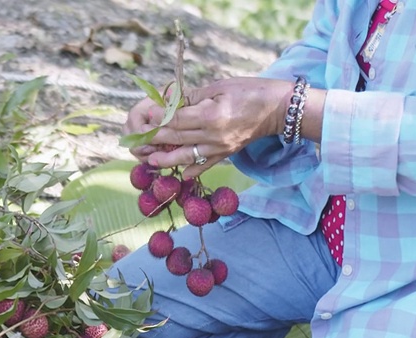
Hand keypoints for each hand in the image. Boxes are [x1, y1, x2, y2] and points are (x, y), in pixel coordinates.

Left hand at [126, 77, 289, 177]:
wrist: (278, 109)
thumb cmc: (250, 90)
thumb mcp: (220, 86)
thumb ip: (194, 96)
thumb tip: (169, 100)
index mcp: (211, 115)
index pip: (177, 119)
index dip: (159, 118)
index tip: (145, 116)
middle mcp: (214, 135)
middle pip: (178, 138)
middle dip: (156, 139)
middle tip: (138, 139)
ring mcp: (220, 148)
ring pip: (187, 156)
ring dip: (167, 159)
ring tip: (151, 160)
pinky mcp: (226, 154)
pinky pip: (206, 165)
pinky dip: (192, 170)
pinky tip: (180, 173)